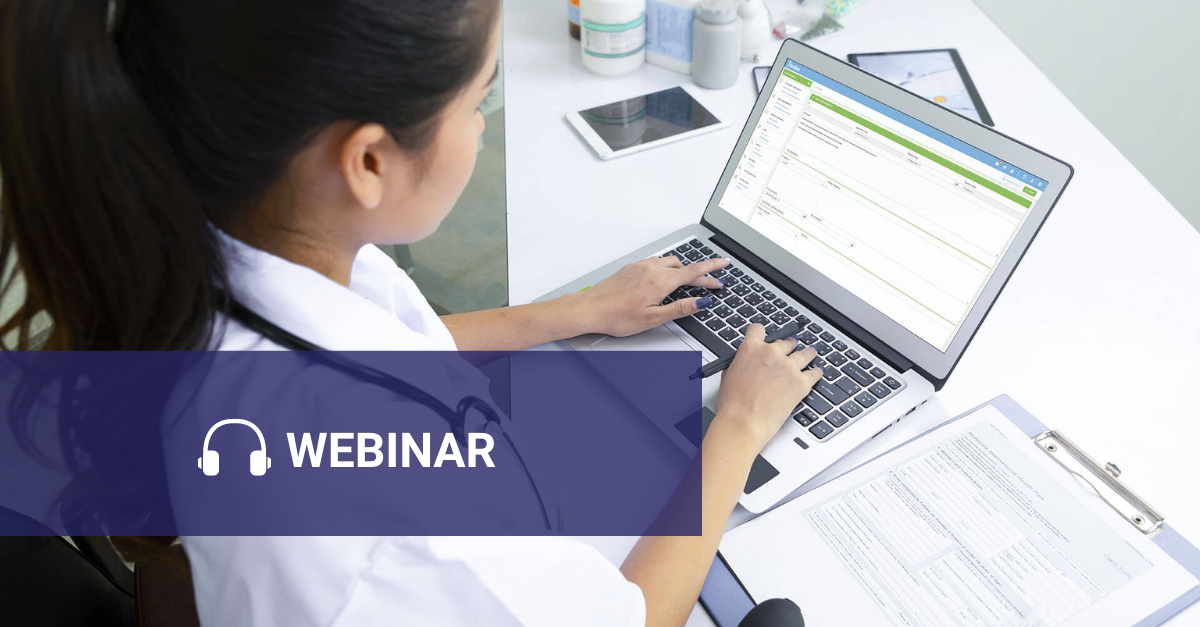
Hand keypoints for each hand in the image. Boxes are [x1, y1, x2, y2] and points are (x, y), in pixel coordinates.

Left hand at [572, 256, 729, 336]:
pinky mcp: (631, 267)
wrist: (590, 308)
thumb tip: (700, 303)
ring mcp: (640, 266)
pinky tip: (664, 278)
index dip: (711, 269)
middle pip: (683, 267)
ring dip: (682, 270)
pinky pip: (655, 262)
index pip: (693, 272)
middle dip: (699, 275)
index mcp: (660, 281)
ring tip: (688, 282)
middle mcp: (651, 269)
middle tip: (710, 285)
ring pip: (669, 263)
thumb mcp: (653, 318)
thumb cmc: (617, 316)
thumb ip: (679, 308)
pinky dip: (666, 268)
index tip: (724, 263)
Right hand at [714, 324, 821, 452]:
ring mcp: (789, 367)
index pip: (758, 329)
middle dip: (788, 346)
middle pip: (786, 342)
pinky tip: (816, 373)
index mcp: (751, 348)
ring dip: (807, 354)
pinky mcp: (801, 382)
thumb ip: (742, 362)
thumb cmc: (732, 405)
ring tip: (810, 354)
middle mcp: (771, 353)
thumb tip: (747, 363)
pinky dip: (816, 373)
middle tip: (790, 350)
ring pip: (804, 354)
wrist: (743, 423)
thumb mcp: (729, 375)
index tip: (767, 336)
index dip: (762, 333)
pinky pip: (814, 373)